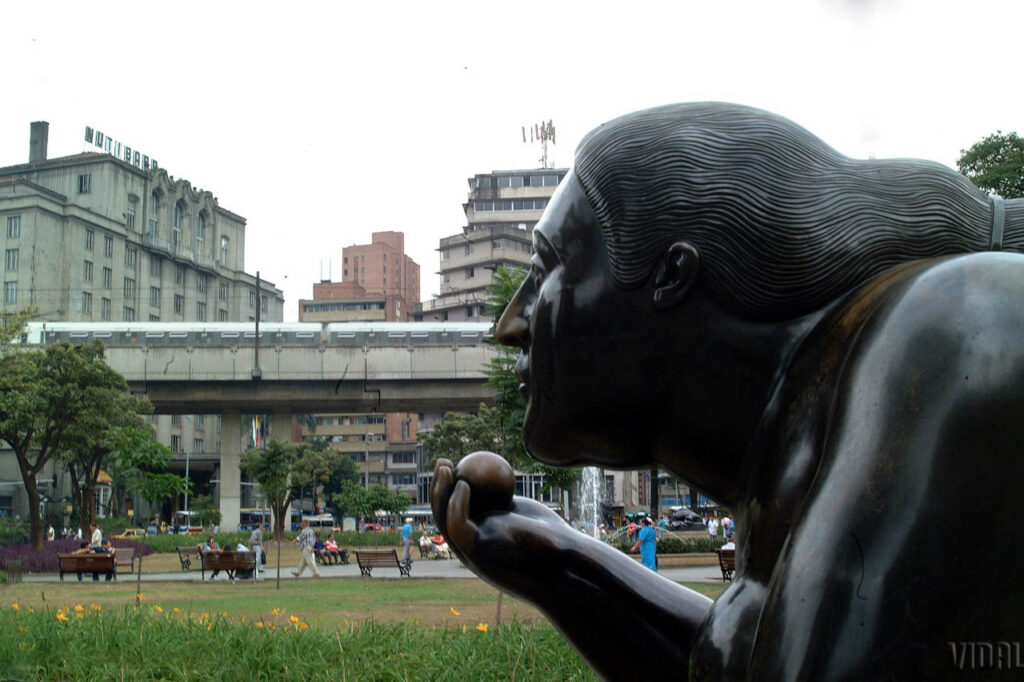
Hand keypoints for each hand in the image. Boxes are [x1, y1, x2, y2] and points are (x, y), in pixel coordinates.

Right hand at [432, 456, 576, 597]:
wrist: (563, 562)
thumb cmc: (551, 536)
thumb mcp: (522, 512)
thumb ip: (503, 500)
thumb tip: (493, 472)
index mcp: (477, 539)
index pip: (452, 512)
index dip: (447, 488)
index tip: (452, 463)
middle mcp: (469, 549)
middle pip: (443, 515)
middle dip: (437, 487)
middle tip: (444, 462)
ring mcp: (471, 554)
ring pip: (445, 521)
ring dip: (440, 493)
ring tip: (446, 467)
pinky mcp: (477, 555)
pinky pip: (460, 526)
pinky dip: (457, 504)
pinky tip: (463, 484)